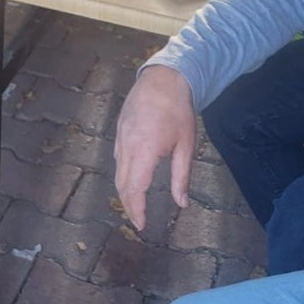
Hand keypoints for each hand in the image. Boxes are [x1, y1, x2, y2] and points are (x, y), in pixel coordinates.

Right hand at [113, 65, 196, 230]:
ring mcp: (120, 136)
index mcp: (144, 152)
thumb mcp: (186, 145)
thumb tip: (181, 203)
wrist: (163, 78)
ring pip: (118, 171)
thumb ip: (181, 177)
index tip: (141, 225)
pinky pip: (118, 157)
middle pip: (122, 184)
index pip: (135, 189)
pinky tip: (132, 176)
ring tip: (134, 203)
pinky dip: (122, 172)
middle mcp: (127, 146)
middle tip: (137, 219)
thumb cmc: (178, 110)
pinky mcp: (119, 129)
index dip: (136, 210)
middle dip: (128, 205)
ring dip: (124, 190)